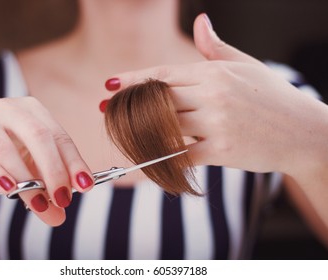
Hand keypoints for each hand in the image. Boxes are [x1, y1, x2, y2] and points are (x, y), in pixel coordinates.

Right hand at [0, 97, 92, 225]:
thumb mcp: (27, 160)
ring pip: (8, 150)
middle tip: (63, 199)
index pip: (60, 137)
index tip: (85, 185)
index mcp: (35, 111)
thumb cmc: (1, 145)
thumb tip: (58, 216)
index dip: (74, 161)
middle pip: (39, 137)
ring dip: (26, 181)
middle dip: (54, 170)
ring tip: (38, 204)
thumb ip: (44, 185)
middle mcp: (12, 109)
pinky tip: (8, 189)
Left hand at [105, 13, 327, 176]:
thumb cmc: (273, 98)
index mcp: (214, 72)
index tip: (110, 86)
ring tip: (119, 133)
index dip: (133, 80)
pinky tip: (143, 160)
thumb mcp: (246, 65)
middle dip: (129, 106)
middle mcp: (212, 94)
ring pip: (164, 126)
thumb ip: (216, 47)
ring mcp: (217, 122)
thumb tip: (200, 22)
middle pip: (157, 99)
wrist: (304, 132)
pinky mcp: (222, 149)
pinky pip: (180, 155)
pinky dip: (160, 159)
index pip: (163, 74)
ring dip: (139, 131)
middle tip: (108, 111)